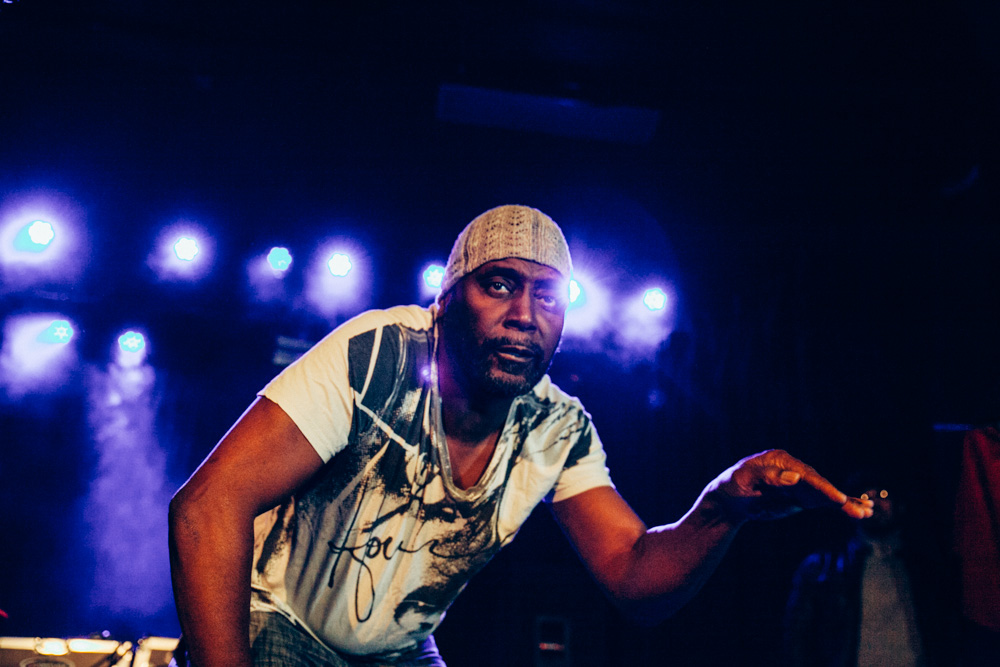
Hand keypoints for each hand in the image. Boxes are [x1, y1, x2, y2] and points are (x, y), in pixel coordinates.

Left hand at [707, 449, 873, 522]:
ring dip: (846, 503)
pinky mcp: (800, 498)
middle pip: (820, 484)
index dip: (823, 488)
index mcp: (780, 460)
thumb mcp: (744, 480)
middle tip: (861, 510)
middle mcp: (793, 470)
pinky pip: (822, 502)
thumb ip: (769, 478)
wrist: (727, 500)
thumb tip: (795, 477)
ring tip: (867, 512)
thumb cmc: (732, 486)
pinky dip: (838, 506)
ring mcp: (798, 484)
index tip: (838, 499)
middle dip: (840, 498)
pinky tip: (857, 511)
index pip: (806, 475)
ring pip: (825, 494)